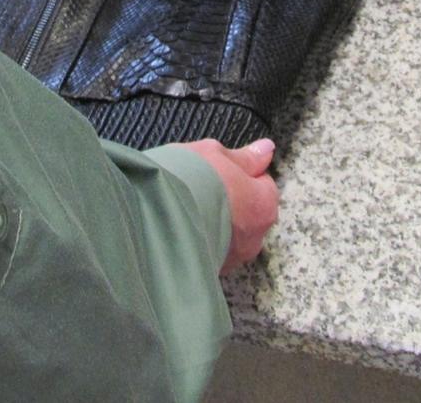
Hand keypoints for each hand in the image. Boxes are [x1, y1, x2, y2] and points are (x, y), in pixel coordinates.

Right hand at [177, 138, 279, 273]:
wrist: (154, 218)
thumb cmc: (190, 182)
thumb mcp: (215, 155)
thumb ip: (244, 157)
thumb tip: (266, 149)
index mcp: (263, 204)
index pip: (264, 186)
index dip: (241, 175)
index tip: (222, 171)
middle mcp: (254, 237)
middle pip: (249, 214)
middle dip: (231, 203)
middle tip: (202, 188)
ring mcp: (232, 259)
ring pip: (229, 236)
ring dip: (215, 224)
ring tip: (187, 208)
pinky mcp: (209, 272)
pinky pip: (209, 252)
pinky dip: (200, 241)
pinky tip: (180, 228)